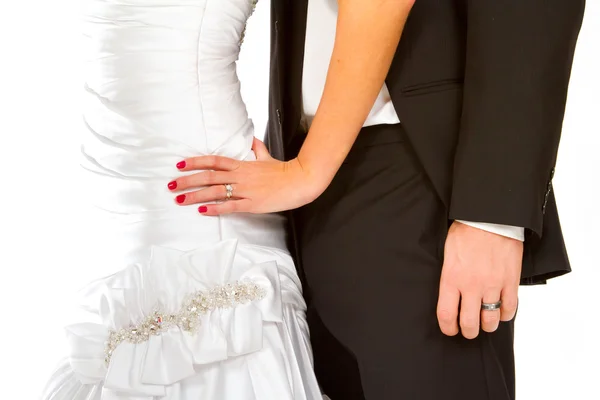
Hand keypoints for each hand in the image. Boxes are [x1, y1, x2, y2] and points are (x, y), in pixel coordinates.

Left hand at [167, 138, 324, 214]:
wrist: (299, 181)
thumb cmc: (283, 170)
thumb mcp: (268, 156)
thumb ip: (257, 149)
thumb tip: (252, 140)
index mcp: (242, 164)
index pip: (214, 161)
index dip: (195, 162)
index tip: (180, 165)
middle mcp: (240, 176)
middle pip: (208, 177)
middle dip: (187, 181)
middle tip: (171, 185)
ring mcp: (246, 190)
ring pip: (215, 192)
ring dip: (195, 196)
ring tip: (180, 200)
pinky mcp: (252, 204)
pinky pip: (230, 206)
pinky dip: (215, 208)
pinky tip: (202, 211)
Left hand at [437, 221, 522, 338]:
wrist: (490, 217)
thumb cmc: (465, 232)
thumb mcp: (448, 254)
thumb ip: (449, 277)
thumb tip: (451, 296)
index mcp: (452, 278)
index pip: (447, 315)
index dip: (448, 328)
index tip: (450, 330)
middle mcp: (471, 285)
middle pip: (470, 323)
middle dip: (468, 331)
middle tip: (468, 330)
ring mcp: (493, 284)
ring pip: (491, 320)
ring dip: (488, 325)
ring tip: (486, 322)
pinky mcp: (510, 281)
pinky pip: (510, 308)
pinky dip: (506, 314)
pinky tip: (501, 311)